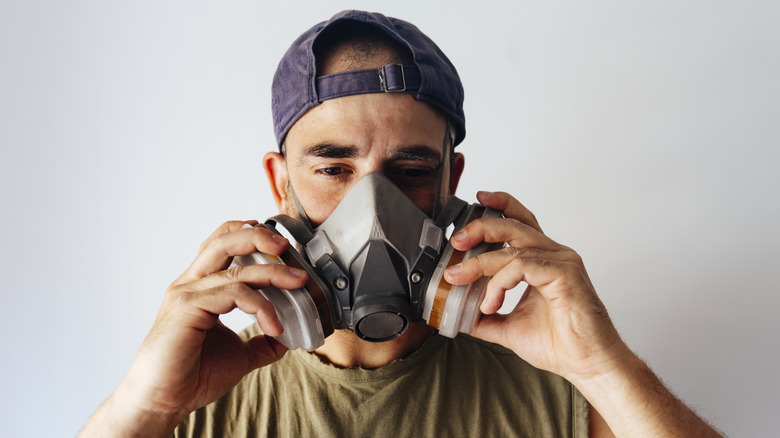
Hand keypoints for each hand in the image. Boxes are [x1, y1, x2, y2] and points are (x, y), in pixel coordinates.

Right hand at [82, 221, 308, 436]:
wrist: (163, 402)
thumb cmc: (191, 377)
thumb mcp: (239, 355)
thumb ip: (262, 342)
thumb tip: (289, 337)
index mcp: (200, 287)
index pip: (221, 244)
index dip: (247, 234)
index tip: (278, 242)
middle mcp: (191, 285)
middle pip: (224, 242)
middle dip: (259, 237)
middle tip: (287, 247)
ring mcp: (187, 294)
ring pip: (235, 270)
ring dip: (273, 274)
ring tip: (298, 285)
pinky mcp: (187, 308)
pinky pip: (233, 294)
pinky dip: (261, 306)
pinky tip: (274, 326)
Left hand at [443, 191, 628, 381]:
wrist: (587, 365)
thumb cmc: (561, 344)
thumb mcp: (509, 326)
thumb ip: (485, 315)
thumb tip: (458, 312)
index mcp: (544, 260)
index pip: (521, 221)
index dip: (501, 205)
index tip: (478, 200)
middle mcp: (554, 255)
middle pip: (514, 224)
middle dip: (480, 228)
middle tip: (456, 242)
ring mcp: (561, 262)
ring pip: (512, 247)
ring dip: (480, 263)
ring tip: (460, 279)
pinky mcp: (564, 274)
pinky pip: (521, 267)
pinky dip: (498, 283)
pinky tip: (491, 303)